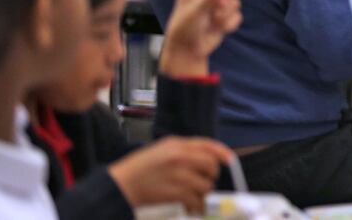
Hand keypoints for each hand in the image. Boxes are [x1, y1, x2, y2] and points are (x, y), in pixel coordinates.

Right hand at [108, 137, 231, 212]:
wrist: (121, 184)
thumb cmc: (141, 167)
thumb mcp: (162, 149)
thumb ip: (185, 150)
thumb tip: (209, 158)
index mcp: (177, 144)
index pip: (207, 145)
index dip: (222, 152)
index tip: (229, 160)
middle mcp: (180, 157)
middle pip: (210, 166)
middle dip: (210, 176)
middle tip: (203, 182)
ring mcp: (178, 175)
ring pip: (205, 185)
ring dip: (202, 193)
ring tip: (193, 196)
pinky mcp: (175, 192)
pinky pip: (196, 200)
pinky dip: (196, 206)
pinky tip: (191, 208)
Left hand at [158, 0, 241, 78]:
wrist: (190, 50)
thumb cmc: (183, 28)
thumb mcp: (193, 9)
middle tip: (215, 4)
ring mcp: (216, 3)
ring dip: (224, 12)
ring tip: (212, 20)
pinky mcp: (225, 16)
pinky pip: (237, 14)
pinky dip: (229, 23)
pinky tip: (218, 28)